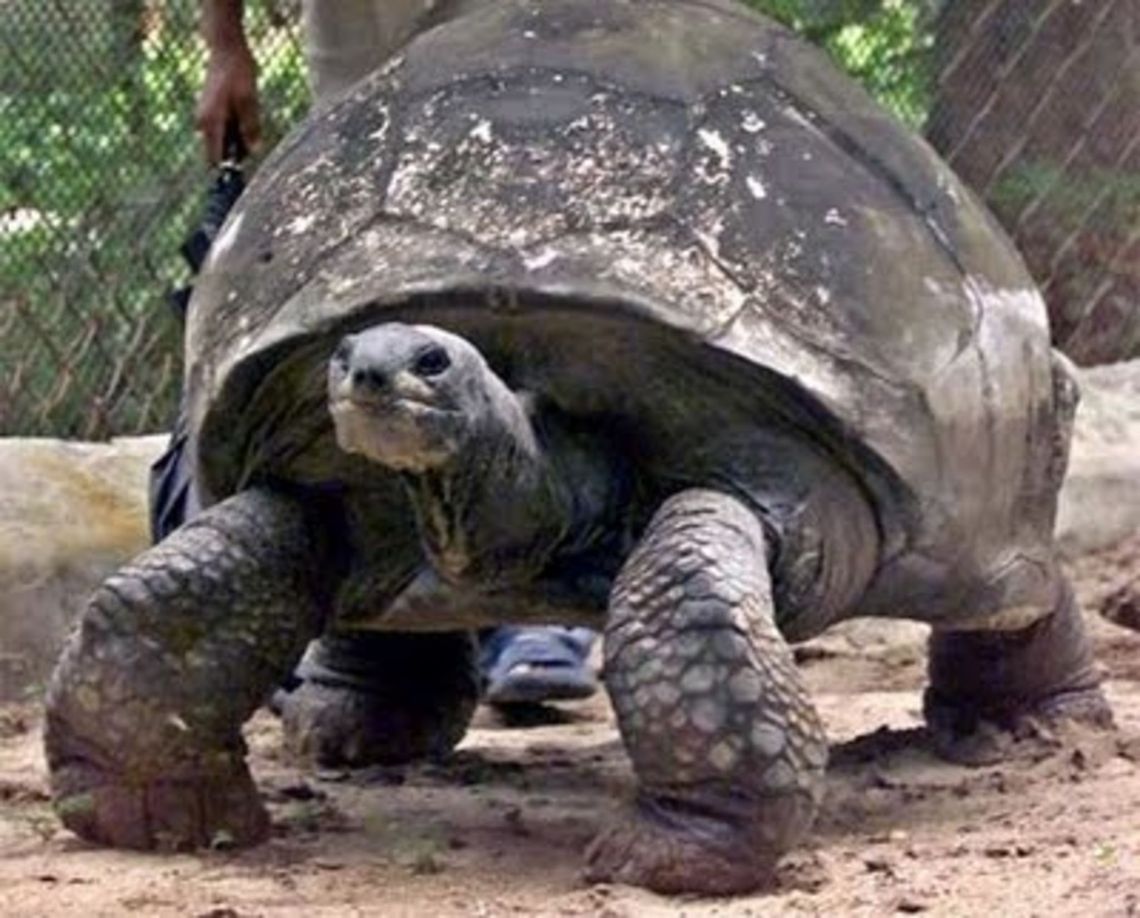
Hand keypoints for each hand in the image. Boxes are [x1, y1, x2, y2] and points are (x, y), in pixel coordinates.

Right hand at [195, 41, 259, 163]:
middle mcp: (203, 123)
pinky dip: (236, 129)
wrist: (226, 50)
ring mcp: (206, 118)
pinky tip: (245, 112)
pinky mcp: (211, 113)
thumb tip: (253, 150)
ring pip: (223, 142)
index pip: (214, 159)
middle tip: (253, 136)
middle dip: (237, 153)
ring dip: (238, 140)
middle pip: (219, 152)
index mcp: (210, 122)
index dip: (227, 168)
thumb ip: (250, 127)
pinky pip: (223, 131)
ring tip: (249, 116)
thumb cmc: (239, 73)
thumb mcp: (250, 101)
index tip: (242, 172)